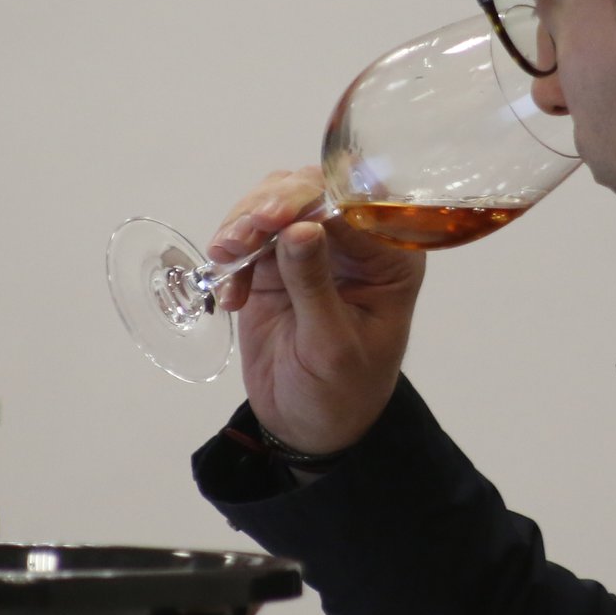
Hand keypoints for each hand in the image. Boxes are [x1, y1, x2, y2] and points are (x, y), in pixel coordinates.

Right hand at [211, 169, 424, 454]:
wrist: (308, 424)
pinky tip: (230, 295)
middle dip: (271, 206)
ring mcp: (312, 246)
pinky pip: (247, 235)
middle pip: (311, 190)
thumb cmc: (341, 391)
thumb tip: (300, 227)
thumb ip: (315, 285)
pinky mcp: (274, 261)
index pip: (355, 204)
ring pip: (274, 202)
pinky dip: (230, 254)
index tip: (275, 219)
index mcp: (390, 256)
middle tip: (240, 236)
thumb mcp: (331, 345)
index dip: (313, 201)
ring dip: (243, 224)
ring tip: (225, 257)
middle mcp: (354, 241)